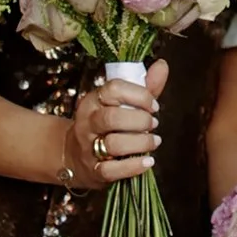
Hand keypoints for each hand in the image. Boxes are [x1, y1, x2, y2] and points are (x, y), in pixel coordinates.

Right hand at [64, 63, 163, 192]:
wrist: (74, 156)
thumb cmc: (105, 126)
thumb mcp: (121, 104)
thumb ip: (144, 87)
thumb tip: (162, 65)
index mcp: (94, 100)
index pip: (114, 89)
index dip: (139, 95)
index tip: (153, 105)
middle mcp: (88, 122)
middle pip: (112, 117)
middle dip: (140, 120)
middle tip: (153, 124)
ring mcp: (88, 147)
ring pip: (113, 143)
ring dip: (140, 143)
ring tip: (153, 142)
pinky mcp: (93, 170)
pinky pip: (111, 170)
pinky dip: (133, 166)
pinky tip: (148, 161)